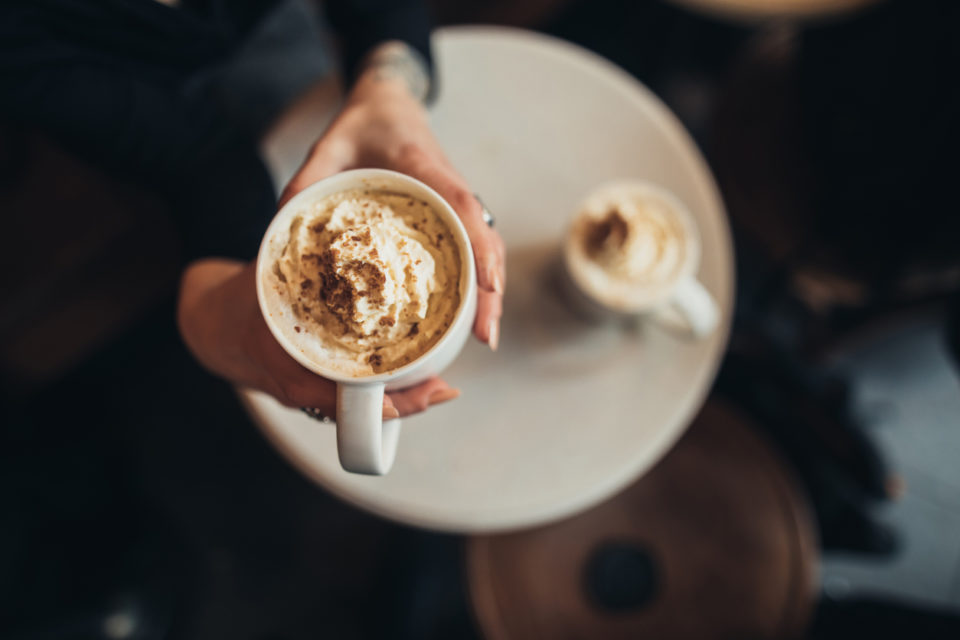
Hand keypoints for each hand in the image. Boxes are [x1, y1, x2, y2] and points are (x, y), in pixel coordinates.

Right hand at [177, 259, 460, 417]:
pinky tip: (417, 375)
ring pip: (363, 409)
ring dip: (401, 398)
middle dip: (405, 403)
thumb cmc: (241, 300)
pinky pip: (358, 398)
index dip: (381, 400)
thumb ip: (291, 254)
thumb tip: (315, 212)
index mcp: (287, 367)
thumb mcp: (264, 278)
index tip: (416, 396)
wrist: (212, 326)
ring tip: (441, 385)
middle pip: (362, 412)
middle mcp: (302, 389)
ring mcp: (311, 394)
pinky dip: (387, 391)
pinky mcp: (319, 390)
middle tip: (445, 389)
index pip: (339, 398)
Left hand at [278, 51, 505, 349]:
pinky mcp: (451, 217)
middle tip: (487, 336)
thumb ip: (306, 184)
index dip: (480, 248)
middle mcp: (450, 189)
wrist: (388, 105)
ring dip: (489, 293)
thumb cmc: (364, 124)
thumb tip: (279, 233)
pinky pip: (472, 250)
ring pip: (484, 249)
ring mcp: (456, 205)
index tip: (488, 286)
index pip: (463, 207)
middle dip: (491, 290)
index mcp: (425, 169)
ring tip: (484, 336)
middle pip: (484, 241)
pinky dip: (477, 283)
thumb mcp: (327, 146)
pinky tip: (471, 315)